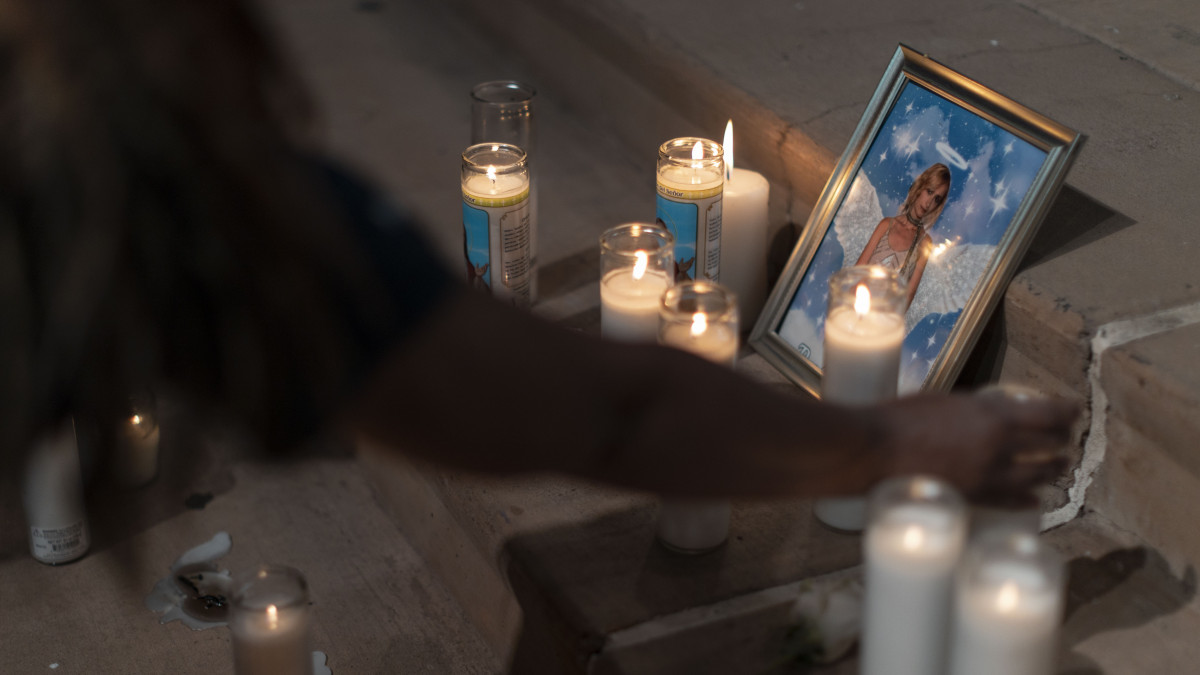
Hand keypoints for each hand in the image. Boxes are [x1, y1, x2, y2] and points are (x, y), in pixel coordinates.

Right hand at [873, 391, 1078, 502]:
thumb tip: (994, 415)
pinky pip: (1011, 501)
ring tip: (1058, 467)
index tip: (1073, 410)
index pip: (1048, 414)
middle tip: (1064, 438)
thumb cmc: (900, 418)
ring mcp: (988, 477)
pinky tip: (1034, 500)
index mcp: (992, 416)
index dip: (1067, 411)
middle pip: (1049, 446)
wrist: (874, 451)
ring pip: (1037, 476)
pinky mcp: (973, 498)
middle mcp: (999, 448)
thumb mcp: (945, 400)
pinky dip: (1027, 499)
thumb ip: (976, 409)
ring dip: (1052, 470)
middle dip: (1062, 441)